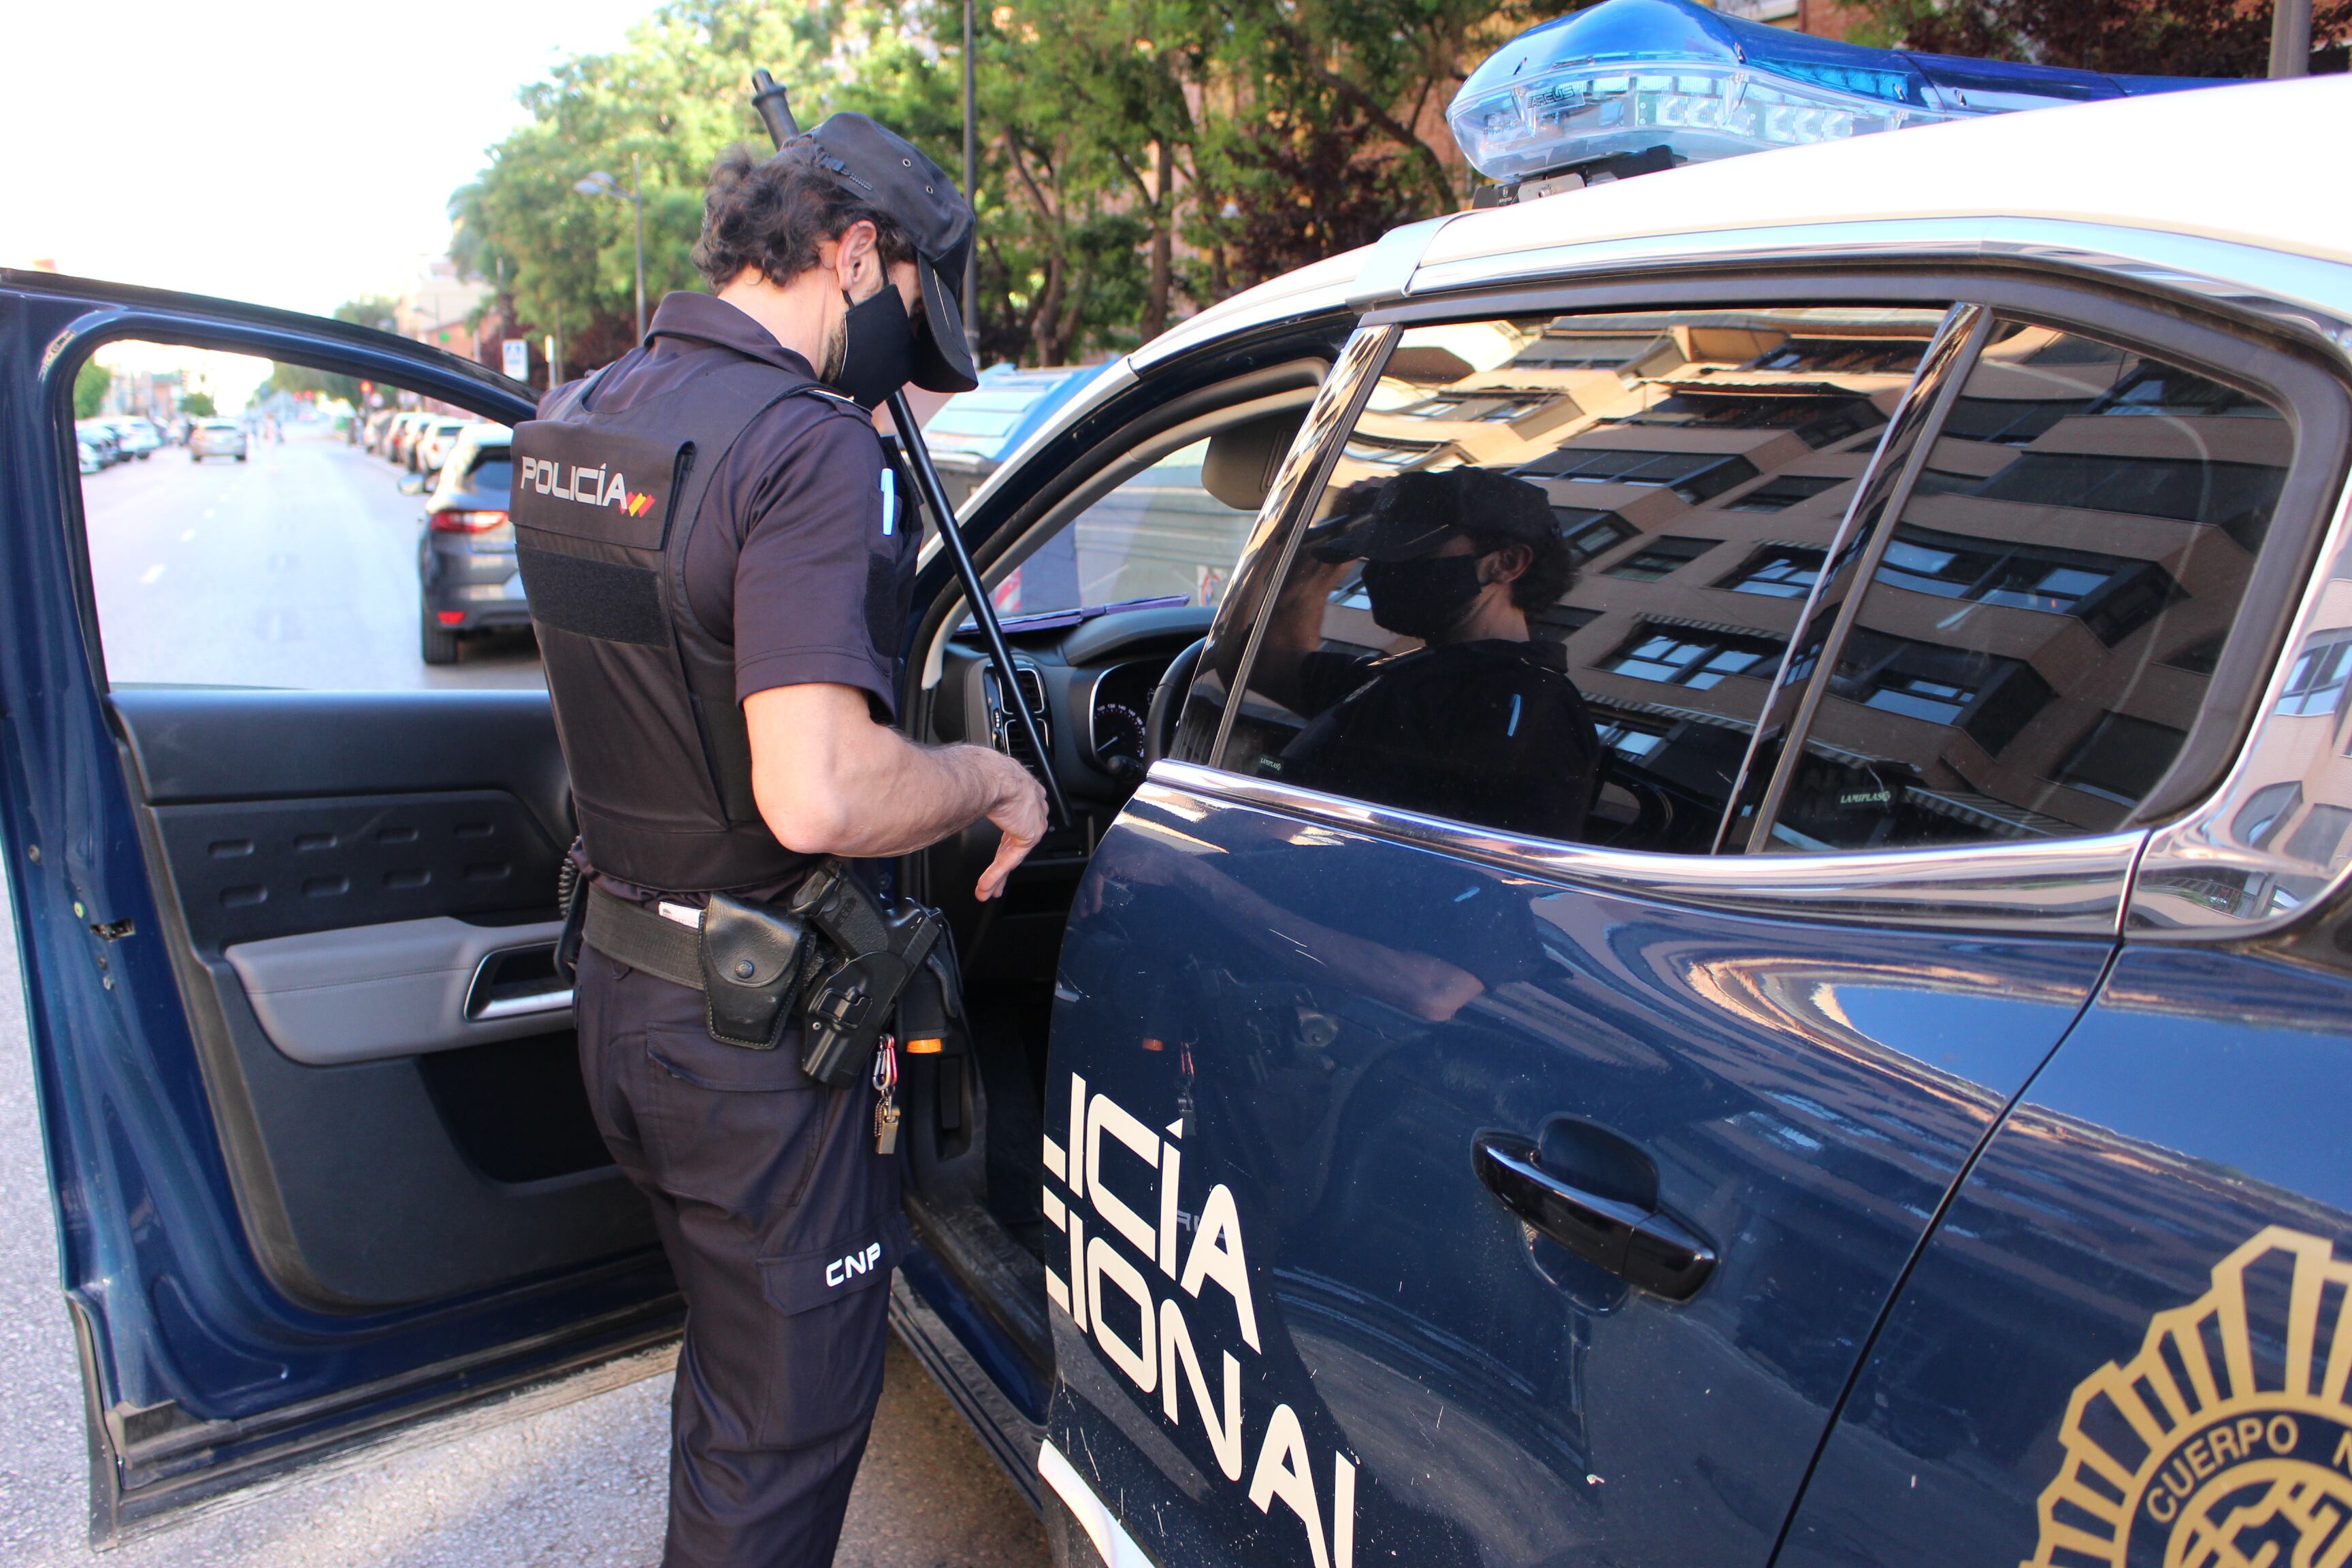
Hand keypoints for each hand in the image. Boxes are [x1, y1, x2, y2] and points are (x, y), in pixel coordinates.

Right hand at [974, 753, 1048, 901]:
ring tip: (984, 890)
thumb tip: (954, 793)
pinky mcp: (1030, 835)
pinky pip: (1011, 859)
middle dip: (1001, 866)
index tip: (996, 851)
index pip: (1014, 821)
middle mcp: (1031, 806)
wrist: (992, 775)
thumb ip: (975, 794)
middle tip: (993, 881)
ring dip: (996, 874)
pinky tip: (985, 884)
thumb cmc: (983, 771)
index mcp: (1022, 790)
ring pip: (1012, 855)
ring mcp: (1033, 821)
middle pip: (1014, 843)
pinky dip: (996, 872)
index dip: (1003, 840)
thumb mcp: (980, 783)